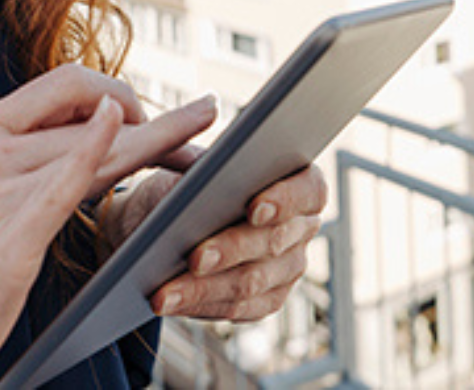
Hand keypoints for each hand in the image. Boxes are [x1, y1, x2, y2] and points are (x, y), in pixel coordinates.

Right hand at [0, 66, 214, 389]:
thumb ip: (35, 158)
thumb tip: (103, 130)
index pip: (65, 83)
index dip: (119, 89)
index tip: (155, 112)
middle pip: (90, 112)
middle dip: (157, 116)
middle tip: (207, 114)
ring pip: (94, 148)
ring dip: (157, 142)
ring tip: (199, 145)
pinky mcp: (2, 241)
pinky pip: (61, 182)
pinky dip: (97, 148)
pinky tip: (126, 127)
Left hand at [107, 164, 328, 323]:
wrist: (164, 216)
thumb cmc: (184, 180)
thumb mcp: (189, 165)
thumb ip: (203, 167)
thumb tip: (201, 178)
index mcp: (297, 179)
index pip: (309, 189)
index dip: (285, 199)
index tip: (254, 207)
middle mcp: (301, 226)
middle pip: (274, 241)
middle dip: (230, 249)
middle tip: (195, 257)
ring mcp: (288, 267)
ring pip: (252, 281)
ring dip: (204, 287)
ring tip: (166, 291)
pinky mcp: (267, 299)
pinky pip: (236, 308)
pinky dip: (198, 304)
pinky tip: (170, 301)